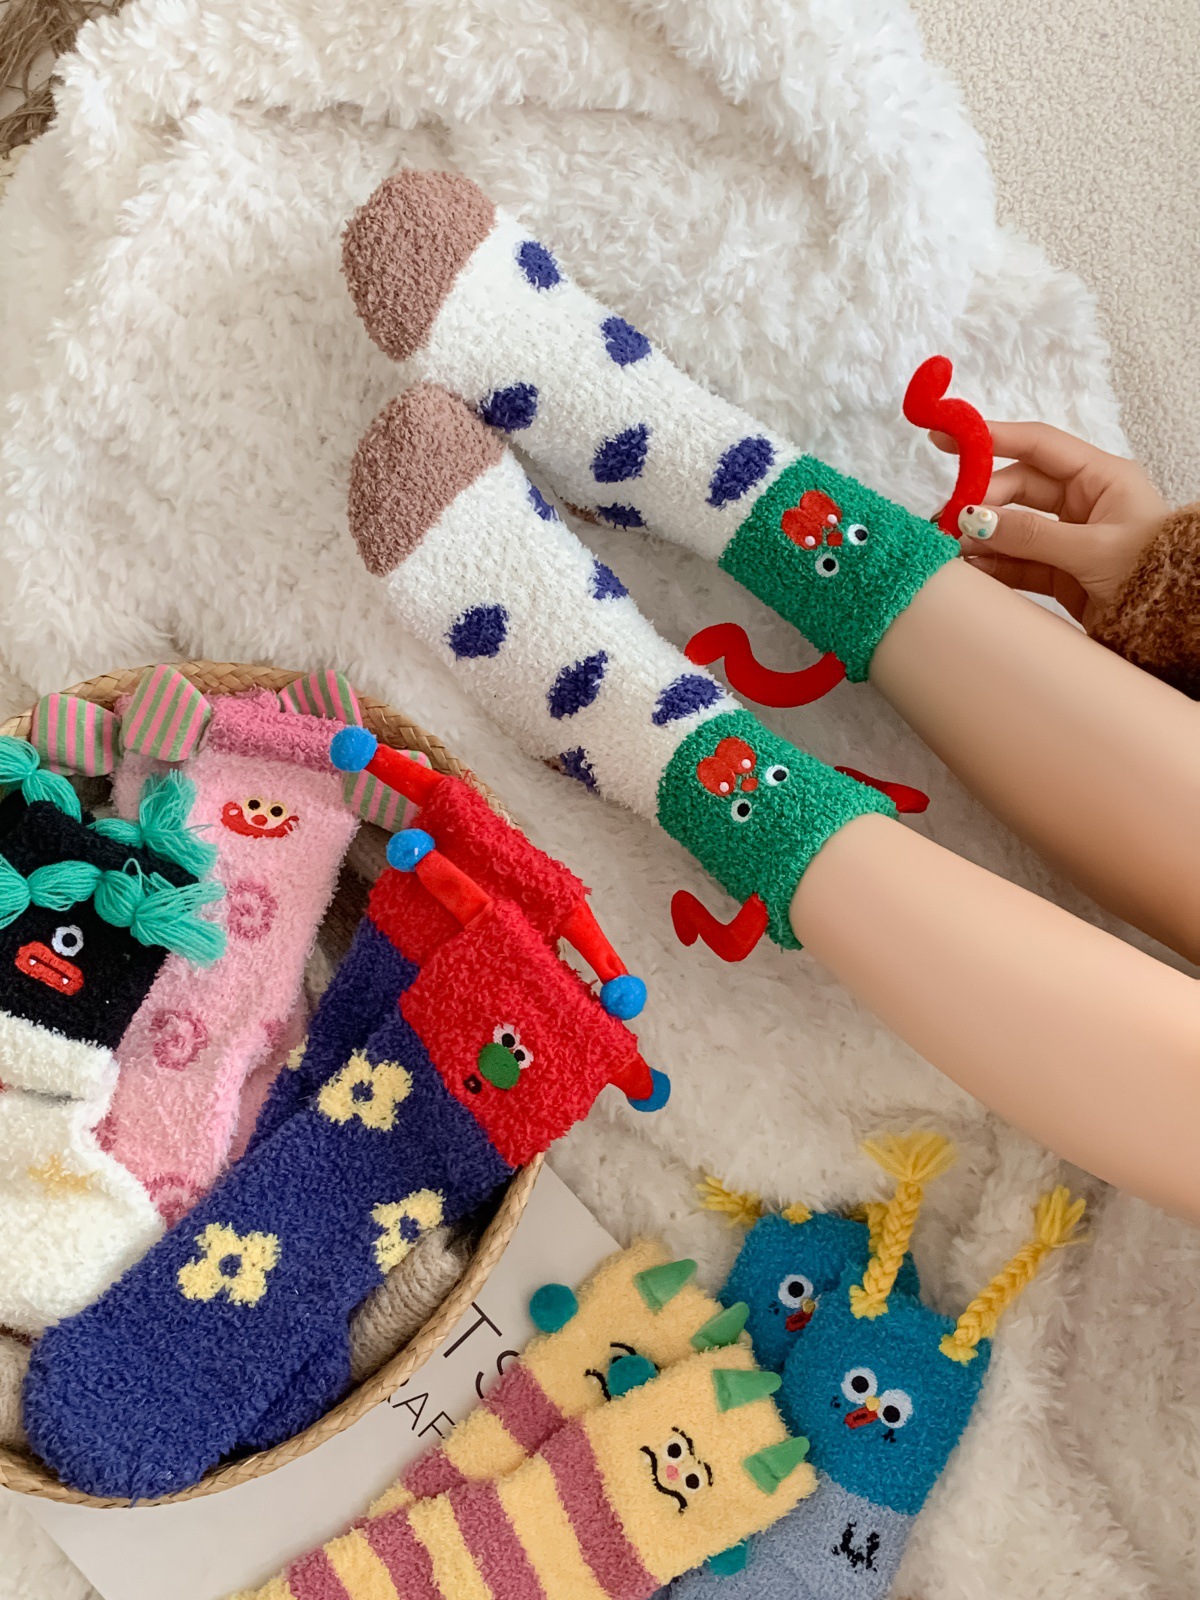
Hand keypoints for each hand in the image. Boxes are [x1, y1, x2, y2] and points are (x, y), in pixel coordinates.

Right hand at [932, 422, 1167, 628]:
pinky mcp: (1061, 571)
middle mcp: (1084, 502)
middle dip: (982, 502)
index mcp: (1101, 478)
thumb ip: (1031, 535)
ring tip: (955, 549)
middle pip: (1018, 488)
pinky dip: (995, 566)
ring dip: (984, 537)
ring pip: (1014, 527)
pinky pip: (1018, 562)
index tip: (947, 437)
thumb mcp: (1092, 550)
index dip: (991, 438)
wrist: (1172, 627)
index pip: (1037, 446)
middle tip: (951, 521)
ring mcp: (1070, 538)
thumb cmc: (1153, 575)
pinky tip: (973, 569)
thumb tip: (976, 521)